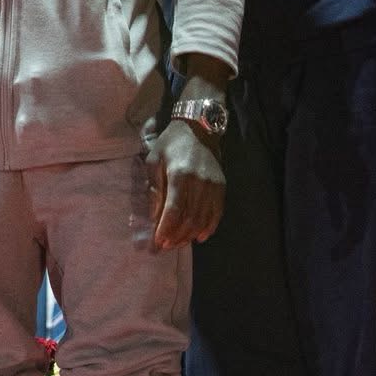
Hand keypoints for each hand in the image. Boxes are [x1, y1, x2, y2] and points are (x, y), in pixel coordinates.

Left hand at [148, 119, 224, 251]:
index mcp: (180, 174)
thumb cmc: (170, 144)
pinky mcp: (222, 187)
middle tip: (165, 246)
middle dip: (176, 236)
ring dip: (190, 235)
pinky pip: (216, 214)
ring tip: (177, 243)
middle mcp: (199, 182)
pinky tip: (198, 236)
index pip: (174, 209)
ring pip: (203, 219)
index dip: (166, 229)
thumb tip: (154, 217)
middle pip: (190, 218)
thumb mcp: (154, 161)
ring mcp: (213, 186)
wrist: (198, 129)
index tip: (158, 242)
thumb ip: (154, 189)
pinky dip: (208, 228)